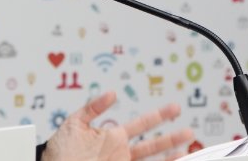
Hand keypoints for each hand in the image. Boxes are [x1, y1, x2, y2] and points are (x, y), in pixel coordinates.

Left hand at [41, 91, 193, 160]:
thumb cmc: (59, 152)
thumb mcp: (74, 123)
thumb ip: (93, 108)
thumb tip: (112, 94)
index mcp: (113, 138)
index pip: (141, 125)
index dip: (159, 117)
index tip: (174, 109)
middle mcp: (120, 154)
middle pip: (152, 145)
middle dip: (172, 138)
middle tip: (189, 130)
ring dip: (169, 156)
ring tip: (186, 150)